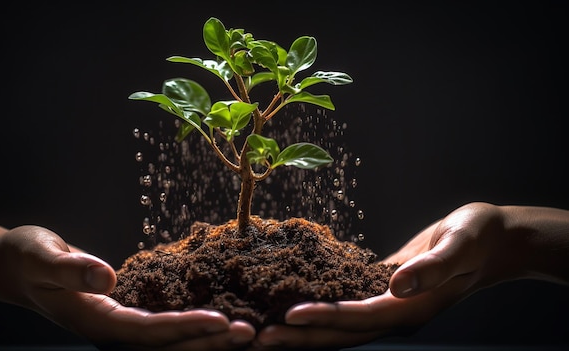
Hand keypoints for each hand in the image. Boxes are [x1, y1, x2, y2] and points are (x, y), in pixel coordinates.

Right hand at [0, 216, 254, 349]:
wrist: (17, 266)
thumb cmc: (28, 257)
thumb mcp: (42, 256)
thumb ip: (71, 268)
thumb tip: (107, 276)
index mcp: (95, 320)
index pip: (147, 331)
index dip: (185, 328)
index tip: (222, 321)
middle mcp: (111, 331)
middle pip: (166, 345)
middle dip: (207, 341)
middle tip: (249, 333)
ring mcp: (120, 327)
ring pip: (169, 342)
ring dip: (206, 339)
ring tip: (246, 332)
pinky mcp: (126, 316)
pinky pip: (164, 328)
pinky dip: (192, 326)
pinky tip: (219, 318)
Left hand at [253, 202, 568, 349]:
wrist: (490, 239)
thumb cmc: (478, 236)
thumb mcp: (460, 244)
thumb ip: (433, 267)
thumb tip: (397, 285)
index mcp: (412, 306)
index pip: (361, 317)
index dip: (325, 317)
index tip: (289, 317)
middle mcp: (395, 311)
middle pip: (341, 332)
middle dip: (302, 337)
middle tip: (259, 339)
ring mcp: (388, 303)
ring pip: (338, 322)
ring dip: (303, 329)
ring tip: (264, 330)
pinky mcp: (381, 288)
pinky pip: (345, 301)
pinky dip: (319, 305)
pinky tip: (292, 302)